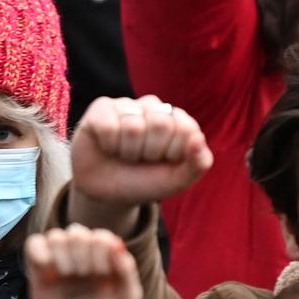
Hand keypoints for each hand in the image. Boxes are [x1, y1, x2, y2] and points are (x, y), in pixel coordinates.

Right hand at [27, 225, 142, 298]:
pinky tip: (48, 272)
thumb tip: (117, 245)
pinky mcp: (37, 266)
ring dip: (63, 256)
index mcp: (103, 255)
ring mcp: (58, 258)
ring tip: (67, 275)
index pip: (101, 236)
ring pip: (56, 236)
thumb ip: (128, 272)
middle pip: (77, 232)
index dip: (101, 251)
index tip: (103, 274)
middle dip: (82, 255)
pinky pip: (34, 243)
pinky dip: (40, 252)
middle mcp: (80, 252)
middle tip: (84, 275)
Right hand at [71, 96, 212, 206]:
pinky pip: (109, 126)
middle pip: (160, 124)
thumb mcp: (177, 180)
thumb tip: (197, 137)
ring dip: (128, 152)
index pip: (186, 129)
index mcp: (177, 119)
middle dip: (150, 152)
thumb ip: (198, 163)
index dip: (173, 153)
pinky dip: (109, 146)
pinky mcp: (101, 108)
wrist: (107, 193)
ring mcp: (126, 105)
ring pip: (133, 127)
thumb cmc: (145, 181)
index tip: (164, 161)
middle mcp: (153, 107)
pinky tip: (108, 146)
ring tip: (124, 154)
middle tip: (142, 158)